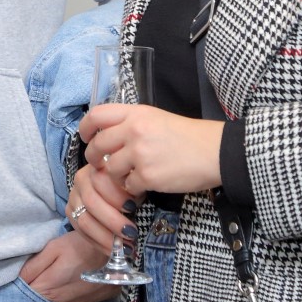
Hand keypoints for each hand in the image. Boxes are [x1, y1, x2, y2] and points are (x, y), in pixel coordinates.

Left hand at [19, 232, 117, 301]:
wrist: (114, 248)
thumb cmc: (81, 243)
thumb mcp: (55, 247)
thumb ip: (34, 265)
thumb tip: (18, 280)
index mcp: (51, 284)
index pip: (27, 292)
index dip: (22, 284)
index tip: (24, 275)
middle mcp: (62, 300)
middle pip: (38, 301)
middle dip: (33, 290)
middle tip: (38, 276)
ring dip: (47, 295)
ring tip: (51, 279)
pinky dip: (60, 298)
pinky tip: (61, 287)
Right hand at [67, 162, 138, 253]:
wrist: (111, 197)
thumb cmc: (127, 189)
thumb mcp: (132, 184)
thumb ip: (133, 188)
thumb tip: (140, 198)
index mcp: (98, 166)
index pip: (101, 180)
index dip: (116, 195)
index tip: (133, 207)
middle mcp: (81, 179)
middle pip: (92, 202)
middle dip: (113, 221)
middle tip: (132, 233)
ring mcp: (73, 196)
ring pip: (85, 220)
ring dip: (107, 237)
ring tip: (125, 246)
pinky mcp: (70, 212)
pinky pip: (81, 232)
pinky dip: (99, 243)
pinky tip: (114, 250)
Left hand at [79, 104, 223, 196]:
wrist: (215, 152)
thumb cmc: (189, 136)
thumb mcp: (157, 118)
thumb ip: (132, 124)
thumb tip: (109, 138)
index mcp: (136, 113)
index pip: (96, 114)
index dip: (85, 127)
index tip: (86, 137)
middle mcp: (134, 130)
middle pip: (97, 145)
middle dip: (94, 157)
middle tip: (100, 164)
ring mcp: (140, 154)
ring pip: (110, 169)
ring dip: (117, 175)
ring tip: (130, 174)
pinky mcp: (147, 176)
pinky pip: (127, 185)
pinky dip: (134, 187)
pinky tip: (146, 183)